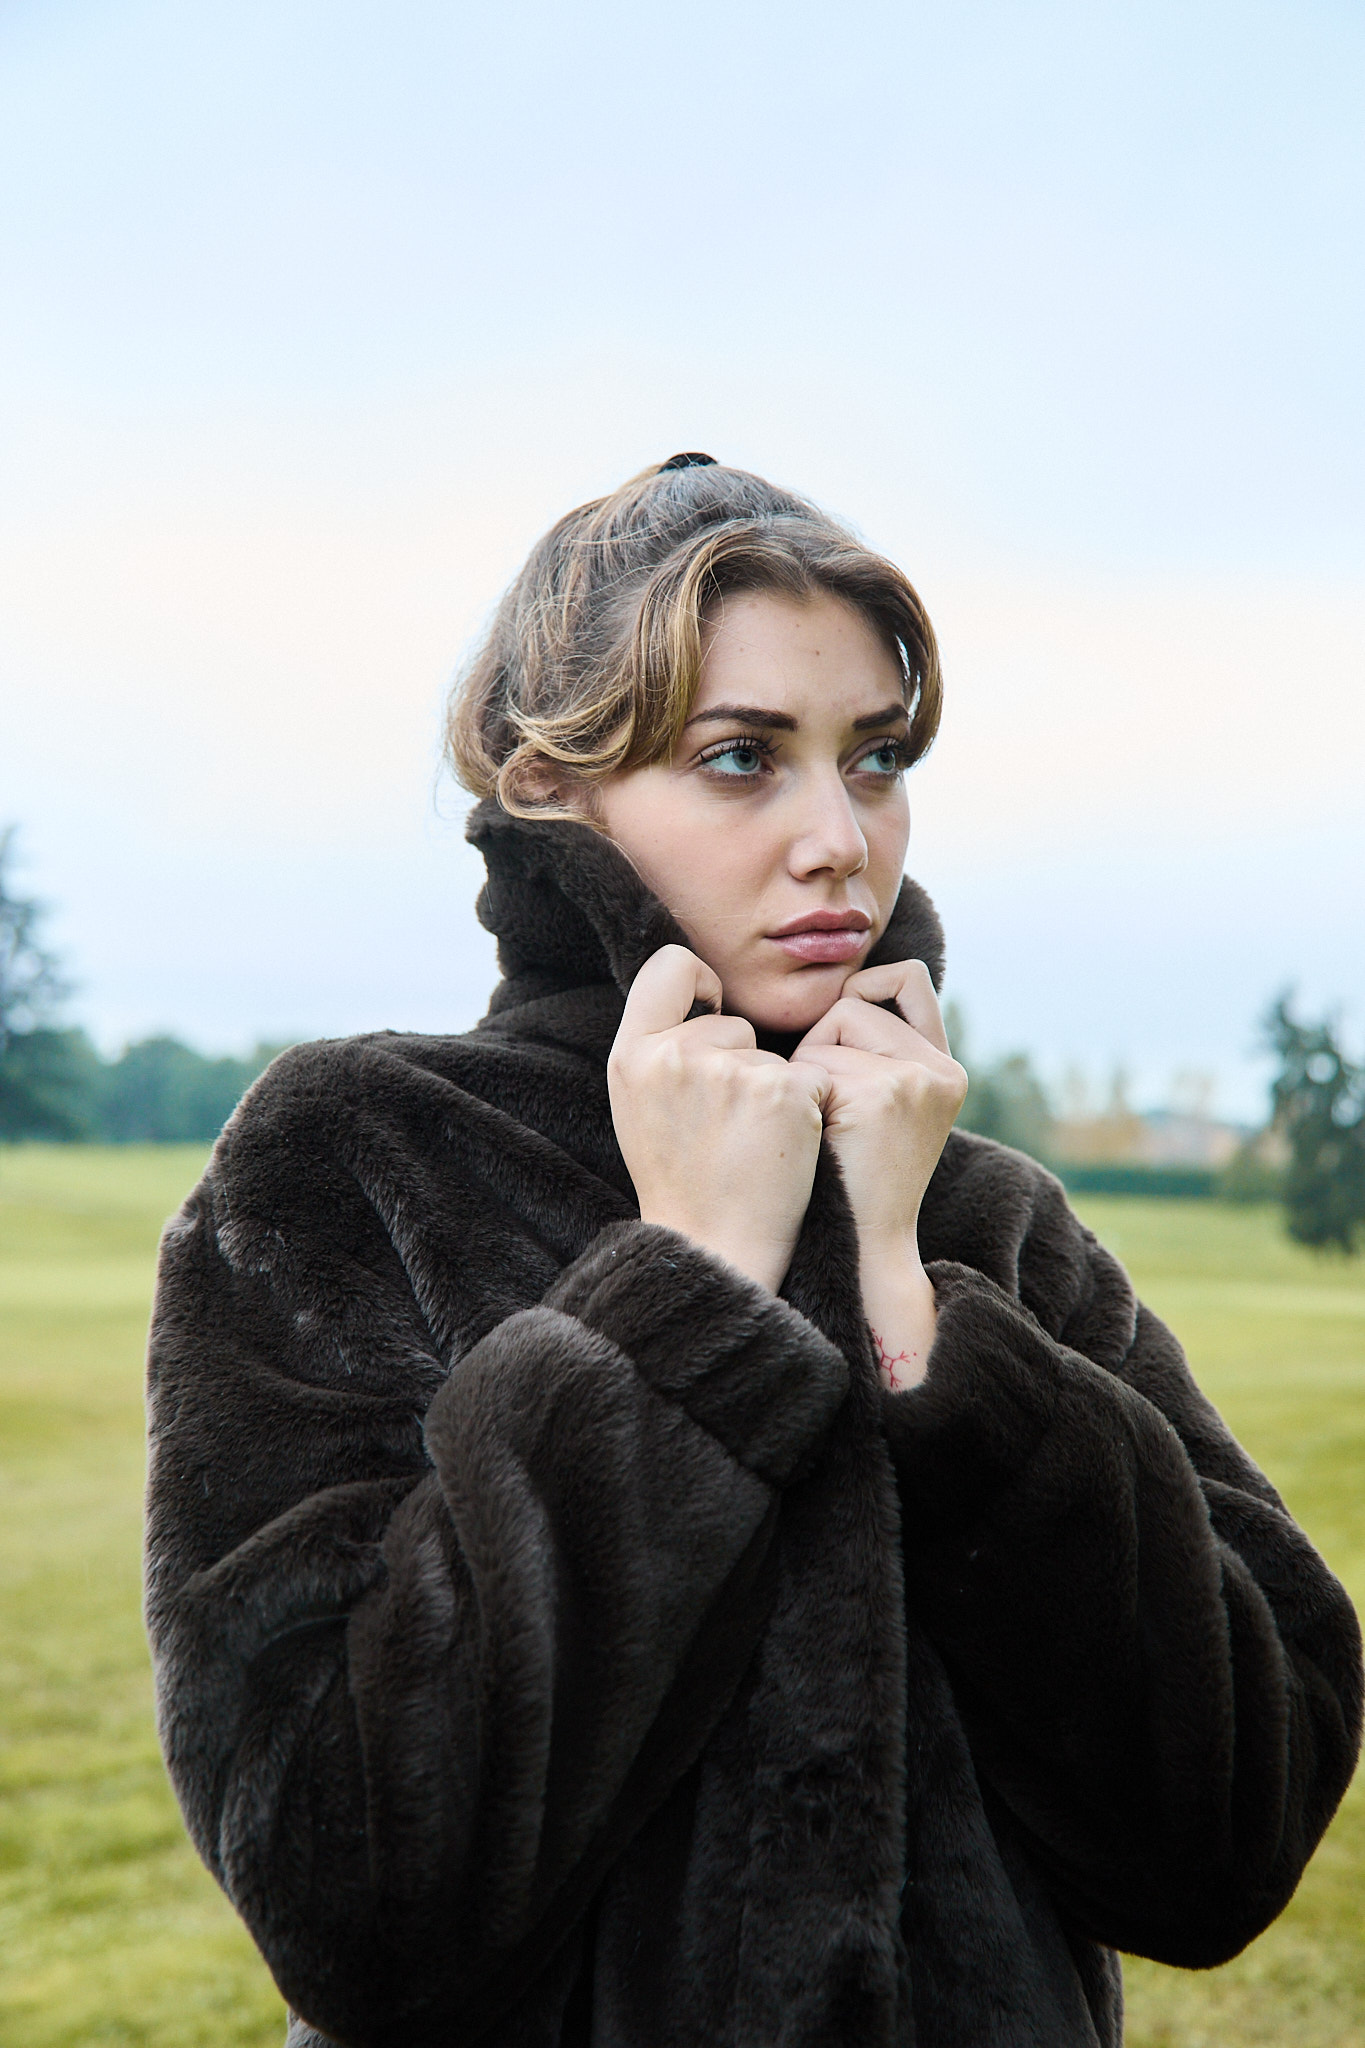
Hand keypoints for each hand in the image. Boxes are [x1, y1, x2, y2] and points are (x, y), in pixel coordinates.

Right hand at [608, 945, 829, 1293]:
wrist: (717, 1250)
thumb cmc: (682, 1180)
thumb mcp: (642, 1105)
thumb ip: (660, 1045)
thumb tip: (696, 986)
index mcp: (632, 1056)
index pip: (670, 965)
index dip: (698, 985)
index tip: (709, 1015)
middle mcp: (676, 1055)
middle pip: (731, 1022)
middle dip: (739, 1064)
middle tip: (725, 1130)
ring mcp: (733, 1071)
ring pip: (771, 1055)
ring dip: (773, 1092)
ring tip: (750, 1146)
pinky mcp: (786, 1092)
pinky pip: (810, 1077)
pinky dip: (807, 1110)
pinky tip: (784, 1150)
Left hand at [791, 960, 966, 1387]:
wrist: (857, 1247)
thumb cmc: (846, 1177)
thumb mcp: (873, 1105)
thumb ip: (871, 1050)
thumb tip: (837, 984)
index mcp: (943, 1068)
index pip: (906, 978)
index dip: (866, 985)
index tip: (837, 1029)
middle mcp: (941, 1068)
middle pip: (855, 1002)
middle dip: (823, 1043)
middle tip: (830, 1110)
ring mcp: (918, 1078)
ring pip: (834, 1024)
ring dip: (809, 1068)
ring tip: (827, 1126)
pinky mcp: (887, 1092)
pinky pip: (815, 1058)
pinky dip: (803, 1094)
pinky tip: (822, 1138)